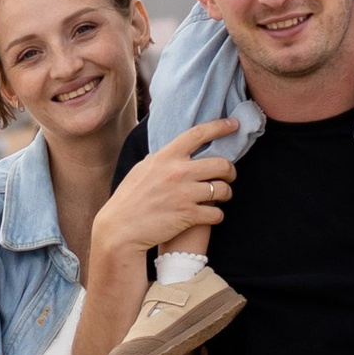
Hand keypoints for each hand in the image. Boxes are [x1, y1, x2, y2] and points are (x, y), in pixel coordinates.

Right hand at [89, 120, 237, 265]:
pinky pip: (217, 213)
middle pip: (221, 164)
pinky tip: (212, 216)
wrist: (119, 229)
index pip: (198, 134)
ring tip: (221, 197)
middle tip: (228, 176)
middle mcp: (178, 172)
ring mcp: (185, 194)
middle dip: (230, 171)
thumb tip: (167, 151)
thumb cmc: (128, 200)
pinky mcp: (189, 215)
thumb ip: (158, 160)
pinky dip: (218, 215)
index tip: (233, 124)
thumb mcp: (141, 171)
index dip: (219, 126)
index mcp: (166, 157)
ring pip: (223, 189)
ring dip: (226, 194)